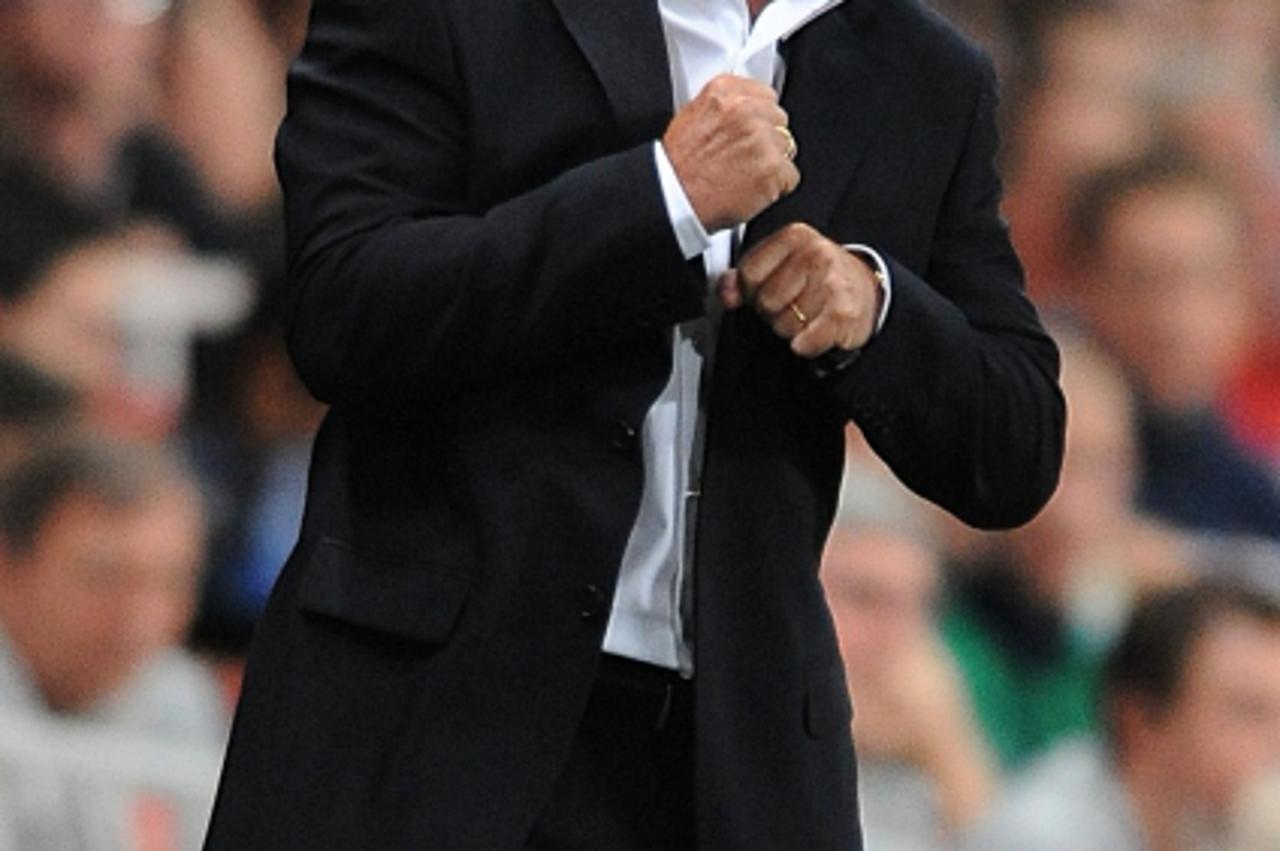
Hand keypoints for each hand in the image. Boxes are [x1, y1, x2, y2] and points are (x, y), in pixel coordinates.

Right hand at [662, 75, 799, 231]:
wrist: (674, 198)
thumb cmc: (678, 167)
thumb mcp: (692, 116)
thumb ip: (723, 106)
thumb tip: (745, 105)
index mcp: (724, 91)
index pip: (766, 96)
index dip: (759, 119)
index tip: (749, 134)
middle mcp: (745, 109)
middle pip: (780, 120)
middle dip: (768, 140)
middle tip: (744, 159)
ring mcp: (761, 138)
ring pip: (787, 148)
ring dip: (772, 164)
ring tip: (744, 176)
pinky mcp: (773, 167)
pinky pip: (791, 176)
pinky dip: (777, 188)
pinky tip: (752, 190)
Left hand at [722, 223, 880, 357]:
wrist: (866, 289)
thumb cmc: (818, 277)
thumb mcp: (780, 265)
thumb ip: (743, 277)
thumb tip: (727, 293)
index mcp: (794, 236)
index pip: (749, 274)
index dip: (752, 291)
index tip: (769, 290)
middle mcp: (815, 255)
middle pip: (765, 301)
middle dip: (772, 312)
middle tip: (791, 305)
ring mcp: (831, 283)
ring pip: (783, 325)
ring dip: (790, 329)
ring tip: (806, 316)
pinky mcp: (843, 313)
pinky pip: (804, 343)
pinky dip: (805, 345)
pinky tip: (814, 332)